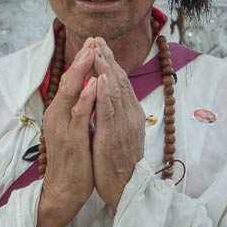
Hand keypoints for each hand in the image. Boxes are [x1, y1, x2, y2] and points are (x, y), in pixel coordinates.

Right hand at [35, 39, 96, 226]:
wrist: (65, 189)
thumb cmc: (74, 159)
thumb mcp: (76, 129)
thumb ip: (79, 109)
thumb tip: (88, 90)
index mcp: (61, 111)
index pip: (72, 80)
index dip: (83, 61)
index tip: (94, 42)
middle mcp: (59, 115)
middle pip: (70, 80)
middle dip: (83, 59)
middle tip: (93, 39)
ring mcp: (64, 126)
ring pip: (72, 92)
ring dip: (82, 71)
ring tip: (92, 51)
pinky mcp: (72, 139)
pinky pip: (79, 115)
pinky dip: (86, 98)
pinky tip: (93, 84)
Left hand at [92, 38, 144, 212]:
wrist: (126, 188)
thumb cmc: (120, 163)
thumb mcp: (120, 133)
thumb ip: (117, 114)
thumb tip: (109, 98)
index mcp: (130, 114)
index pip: (120, 82)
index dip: (110, 62)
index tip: (100, 45)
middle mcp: (130, 115)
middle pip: (119, 80)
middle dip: (107, 57)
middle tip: (96, 38)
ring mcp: (123, 124)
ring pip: (114, 90)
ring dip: (105, 67)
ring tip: (97, 48)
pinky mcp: (113, 135)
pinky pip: (109, 109)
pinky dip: (105, 91)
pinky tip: (101, 77)